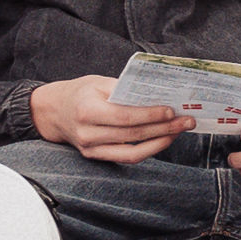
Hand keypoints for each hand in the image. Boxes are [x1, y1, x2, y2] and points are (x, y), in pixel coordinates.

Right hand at [30, 73, 197, 162]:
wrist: (54, 112)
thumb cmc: (80, 92)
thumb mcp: (99, 82)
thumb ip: (125, 89)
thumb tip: (158, 95)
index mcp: (86, 110)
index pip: (124, 116)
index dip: (150, 116)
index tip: (171, 111)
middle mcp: (87, 133)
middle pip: (133, 134)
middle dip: (164, 128)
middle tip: (187, 120)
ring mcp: (91, 149)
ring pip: (132, 152)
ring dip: (160, 141)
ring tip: (179, 131)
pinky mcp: (96, 157)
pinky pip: (126, 157)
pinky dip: (148, 149)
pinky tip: (163, 138)